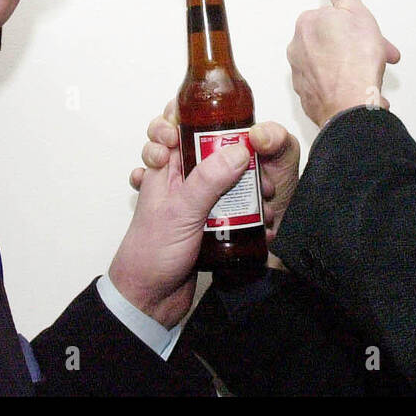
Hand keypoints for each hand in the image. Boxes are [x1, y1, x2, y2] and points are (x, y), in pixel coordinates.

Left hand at [110, 132, 251, 327]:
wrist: (149, 300)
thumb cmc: (149, 254)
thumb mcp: (182, 210)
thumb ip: (209, 179)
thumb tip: (238, 149)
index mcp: (164, 169)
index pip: (173, 127)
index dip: (190, 115)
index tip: (218, 115)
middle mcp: (179, 182)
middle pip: (207, 151)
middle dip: (234, 152)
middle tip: (255, 156)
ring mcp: (195, 203)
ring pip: (225, 179)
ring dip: (247, 183)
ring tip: (266, 190)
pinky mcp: (209, 223)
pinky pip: (232, 207)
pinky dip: (249, 208)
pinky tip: (264, 214)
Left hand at [287, 0, 400, 126]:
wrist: (351, 106)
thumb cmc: (354, 63)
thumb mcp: (355, 10)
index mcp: (307, 24)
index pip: (335, 18)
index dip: (358, 26)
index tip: (370, 36)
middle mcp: (297, 47)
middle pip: (332, 42)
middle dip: (356, 48)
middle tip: (374, 57)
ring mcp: (301, 73)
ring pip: (330, 64)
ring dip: (350, 68)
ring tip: (368, 76)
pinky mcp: (308, 95)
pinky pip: (327, 86)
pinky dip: (342, 87)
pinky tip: (358, 90)